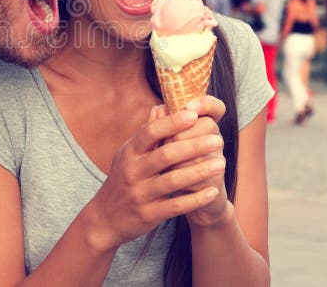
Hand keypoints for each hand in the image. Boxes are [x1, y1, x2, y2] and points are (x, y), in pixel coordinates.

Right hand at [84, 107, 224, 251]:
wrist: (105, 219)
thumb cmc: (122, 180)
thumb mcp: (128, 154)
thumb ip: (147, 133)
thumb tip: (161, 106)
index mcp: (129, 153)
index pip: (150, 132)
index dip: (172, 122)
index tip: (194, 114)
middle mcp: (132, 171)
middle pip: (165, 155)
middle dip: (193, 146)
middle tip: (217, 139)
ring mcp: (139, 194)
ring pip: (172, 180)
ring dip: (199, 172)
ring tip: (221, 163)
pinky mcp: (148, 215)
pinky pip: (175, 206)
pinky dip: (195, 199)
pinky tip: (212, 192)